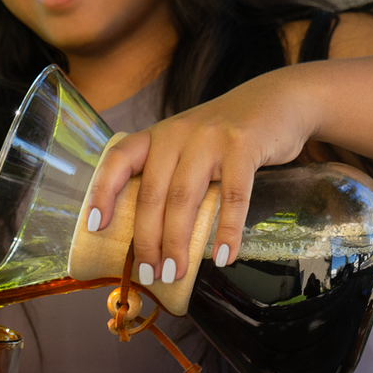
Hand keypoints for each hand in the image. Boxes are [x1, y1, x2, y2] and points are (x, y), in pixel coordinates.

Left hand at [86, 67, 314, 283]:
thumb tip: (151, 236)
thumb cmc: (223, 135)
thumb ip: (169, 175)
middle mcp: (176, 134)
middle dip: (147, 239)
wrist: (276, 100)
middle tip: (148, 273)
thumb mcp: (187, 144)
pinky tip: (224, 256)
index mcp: (156, 136)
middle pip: (152, 193)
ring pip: (185, 198)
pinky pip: (234, 196)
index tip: (95, 226)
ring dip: (178, 241)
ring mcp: (210, 139)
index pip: (117, 161)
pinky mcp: (243, 147)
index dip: (102, 192)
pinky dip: (228, 230)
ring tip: (175, 271)